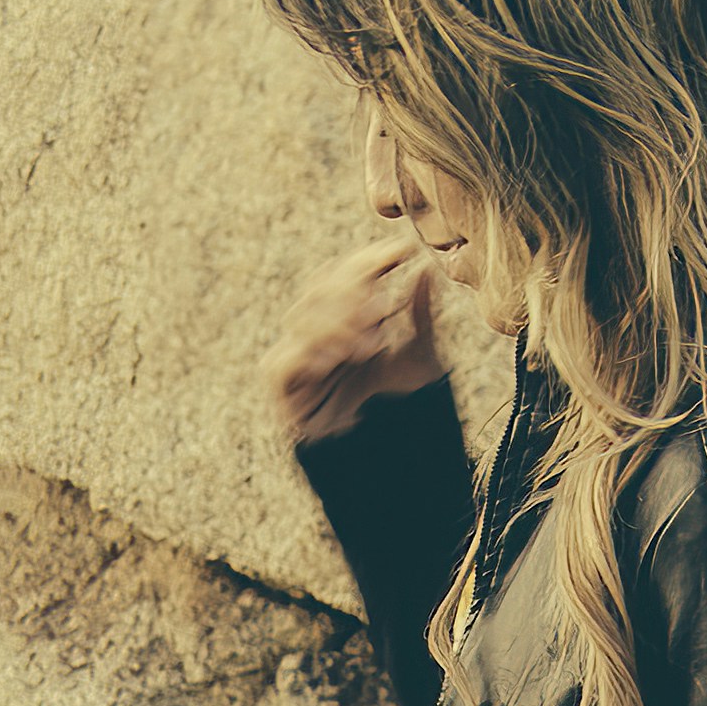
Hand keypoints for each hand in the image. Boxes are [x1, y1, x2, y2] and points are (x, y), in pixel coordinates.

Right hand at [270, 229, 449, 446]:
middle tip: (385, 308)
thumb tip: (425, 268)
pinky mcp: (281, 381)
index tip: (402, 251)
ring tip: (374, 342)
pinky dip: (312, 353)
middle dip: (354, 291)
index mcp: (347, 314)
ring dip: (339, 324)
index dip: (371, 260)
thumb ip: (421, 313)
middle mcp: (318, 326)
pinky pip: (287, 358)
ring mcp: (296, 351)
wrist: (389, 454)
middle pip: (322, 287)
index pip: (349, 273)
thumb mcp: (421, 354)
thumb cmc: (403, 404)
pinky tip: (340, 358)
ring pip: (303, 317)